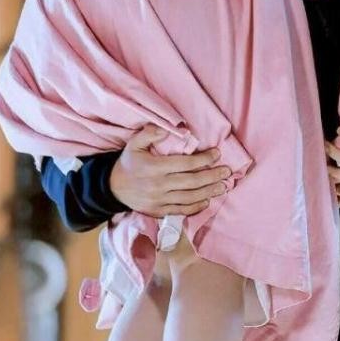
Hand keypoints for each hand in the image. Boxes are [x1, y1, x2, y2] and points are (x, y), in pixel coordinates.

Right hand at [109, 124, 233, 217]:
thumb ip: (149, 133)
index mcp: (154, 167)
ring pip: (189, 197)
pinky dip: (196, 206)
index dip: (204, 159)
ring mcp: (159, 200)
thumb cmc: (128, 163)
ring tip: (223, 186)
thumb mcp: (133, 144)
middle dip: (212, 176)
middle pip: (191, 182)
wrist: (112, 188)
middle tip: (227, 172)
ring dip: (209, 192)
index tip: (217, 154)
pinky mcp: (159, 211)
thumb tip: (166, 129)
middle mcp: (158, 185)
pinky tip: (207, 200)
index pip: (185, 164)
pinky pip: (181, 210)